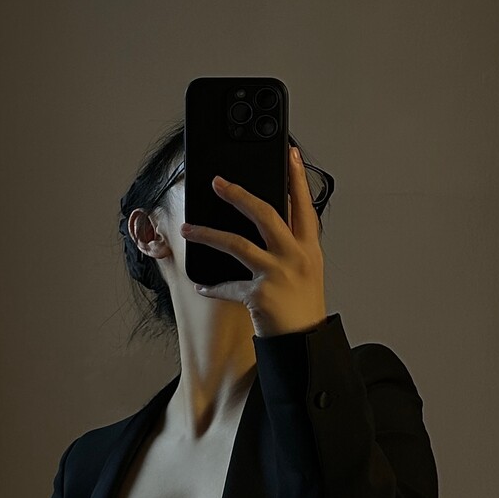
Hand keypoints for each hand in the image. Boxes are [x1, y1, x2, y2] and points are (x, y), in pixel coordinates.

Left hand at [179, 145, 327, 338]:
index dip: (297, 178)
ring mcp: (278, 274)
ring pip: (237, 244)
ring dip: (208, 234)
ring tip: (188, 229)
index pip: (304, 205)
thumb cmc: (303, 306)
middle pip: (265, 215)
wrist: (304, 343)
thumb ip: (292, 244)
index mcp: (309, 248)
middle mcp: (296, 257)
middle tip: (217, 183)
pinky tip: (202, 286)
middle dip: (238, 195)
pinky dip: (213, 286)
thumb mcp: (307, 270)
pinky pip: (228, 285)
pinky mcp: (260, 294)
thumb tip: (268, 220)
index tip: (289, 155)